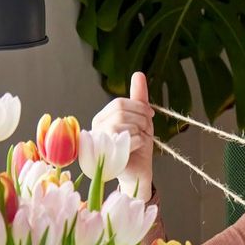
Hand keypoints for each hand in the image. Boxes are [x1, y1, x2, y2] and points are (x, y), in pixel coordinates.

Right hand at [90, 72, 154, 200]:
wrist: (139, 171)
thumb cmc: (137, 144)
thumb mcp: (140, 118)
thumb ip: (138, 97)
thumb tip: (138, 73)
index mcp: (102, 118)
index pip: (119, 103)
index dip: (139, 107)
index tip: (149, 116)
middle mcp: (96, 129)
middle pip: (121, 112)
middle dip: (141, 120)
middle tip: (145, 130)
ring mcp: (100, 143)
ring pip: (126, 125)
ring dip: (141, 132)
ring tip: (140, 139)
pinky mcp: (109, 156)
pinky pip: (130, 139)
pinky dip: (140, 142)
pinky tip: (137, 149)